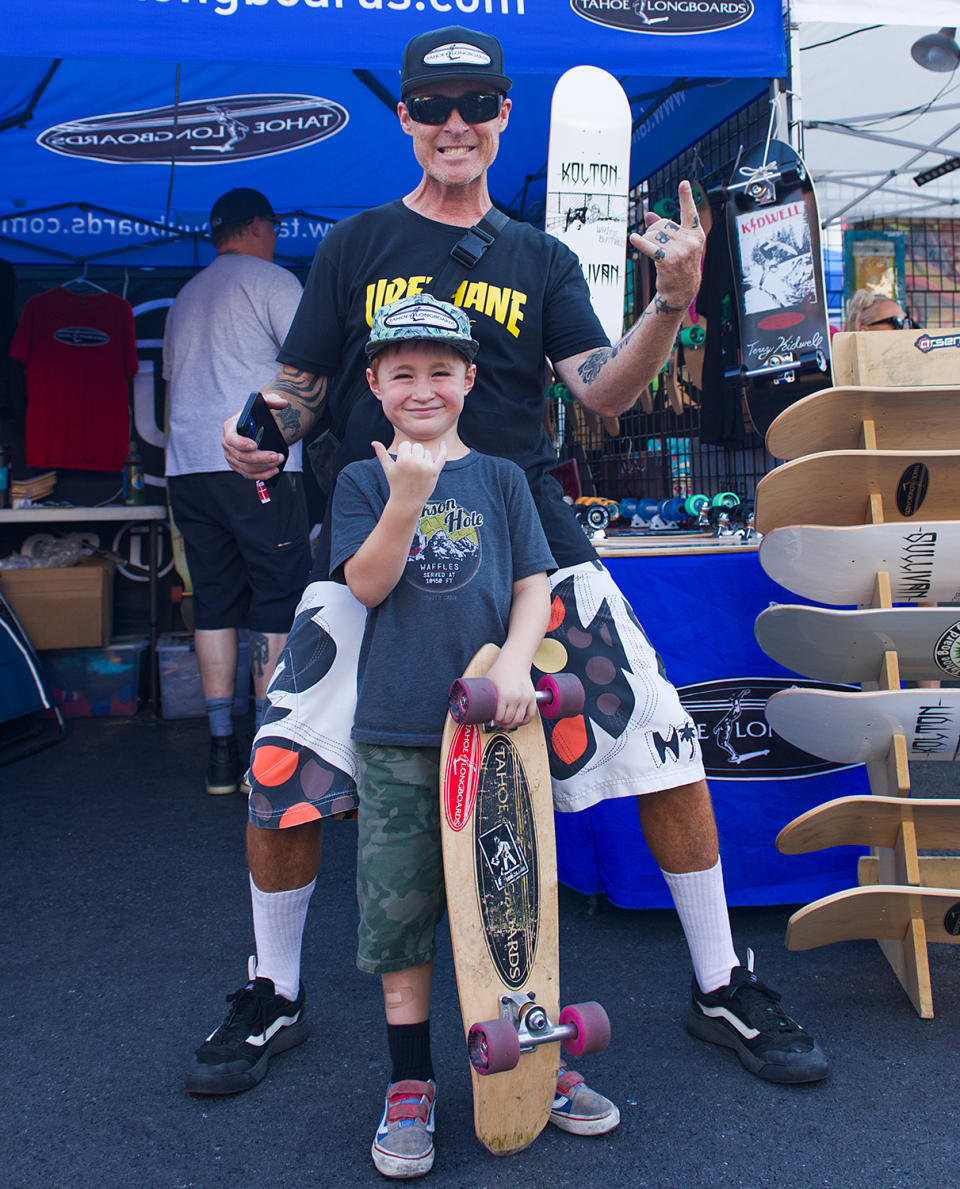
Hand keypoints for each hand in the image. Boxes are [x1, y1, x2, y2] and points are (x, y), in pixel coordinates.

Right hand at [221, 393, 288, 479]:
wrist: (255, 425)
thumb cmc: (257, 413)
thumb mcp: (263, 403)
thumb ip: (272, 400)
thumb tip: (282, 403)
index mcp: (230, 427)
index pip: (232, 438)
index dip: (242, 443)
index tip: (255, 445)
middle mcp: (228, 444)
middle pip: (241, 456)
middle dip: (261, 458)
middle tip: (277, 456)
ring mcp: (232, 456)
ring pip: (246, 468)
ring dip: (264, 467)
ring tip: (278, 462)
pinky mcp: (239, 466)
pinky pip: (248, 474)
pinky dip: (261, 475)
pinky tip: (274, 471)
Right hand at [372, 439, 445, 508]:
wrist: (407, 502)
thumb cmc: (396, 484)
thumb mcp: (388, 469)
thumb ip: (381, 454)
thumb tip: (373, 442)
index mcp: (403, 460)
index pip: (406, 445)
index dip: (403, 453)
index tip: (402, 465)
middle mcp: (416, 462)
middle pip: (417, 446)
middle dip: (413, 454)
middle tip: (410, 469)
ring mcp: (426, 467)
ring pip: (427, 452)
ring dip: (423, 459)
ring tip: (417, 472)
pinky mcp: (435, 472)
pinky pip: (441, 457)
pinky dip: (443, 450)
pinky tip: (443, 444)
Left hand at [484, 657, 537, 729]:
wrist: (514, 661)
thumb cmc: (500, 670)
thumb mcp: (488, 682)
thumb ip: (485, 695)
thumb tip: (476, 706)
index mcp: (503, 695)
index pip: (499, 717)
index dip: (495, 721)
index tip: (493, 719)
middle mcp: (515, 698)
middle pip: (509, 720)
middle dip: (503, 724)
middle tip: (500, 722)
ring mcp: (525, 698)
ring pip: (519, 720)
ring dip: (513, 724)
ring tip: (508, 723)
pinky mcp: (532, 697)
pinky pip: (531, 714)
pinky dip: (525, 721)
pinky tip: (520, 721)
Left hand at [629, 180, 705, 311]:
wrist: (682, 289)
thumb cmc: (680, 265)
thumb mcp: (678, 244)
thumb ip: (664, 228)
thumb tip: (648, 214)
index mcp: (695, 234)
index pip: (690, 213)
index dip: (686, 198)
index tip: (684, 183)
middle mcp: (690, 241)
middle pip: (663, 224)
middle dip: (654, 231)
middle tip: (655, 243)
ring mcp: (680, 251)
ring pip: (654, 234)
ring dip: (647, 240)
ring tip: (652, 250)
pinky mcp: (668, 261)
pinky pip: (651, 247)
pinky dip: (641, 243)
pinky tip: (633, 238)